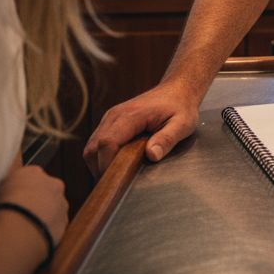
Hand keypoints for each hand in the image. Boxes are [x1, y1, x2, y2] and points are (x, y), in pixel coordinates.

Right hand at [0, 160, 67, 243]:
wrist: (20, 225)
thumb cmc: (3, 206)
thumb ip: (5, 187)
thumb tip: (2, 192)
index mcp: (33, 172)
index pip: (30, 177)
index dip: (21, 190)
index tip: (14, 199)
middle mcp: (52, 184)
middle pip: (45, 190)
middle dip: (36, 200)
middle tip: (22, 212)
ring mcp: (61, 203)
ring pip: (53, 207)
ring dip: (44, 214)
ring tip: (27, 226)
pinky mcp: (64, 221)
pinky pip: (55, 224)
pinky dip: (47, 228)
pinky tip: (34, 235)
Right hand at [83, 83, 197, 176]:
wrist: (177, 89)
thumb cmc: (180, 106)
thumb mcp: (182, 123)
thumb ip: (167, 139)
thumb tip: (152, 155)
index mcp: (131, 115)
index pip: (108, 143)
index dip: (107, 165)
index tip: (117, 181)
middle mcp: (114, 115)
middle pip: (93, 148)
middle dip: (100, 169)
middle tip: (117, 184)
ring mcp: (110, 118)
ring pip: (91, 147)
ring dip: (99, 164)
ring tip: (117, 176)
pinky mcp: (110, 123)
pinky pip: (97, 143)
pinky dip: (101, 157)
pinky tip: (117, 165)